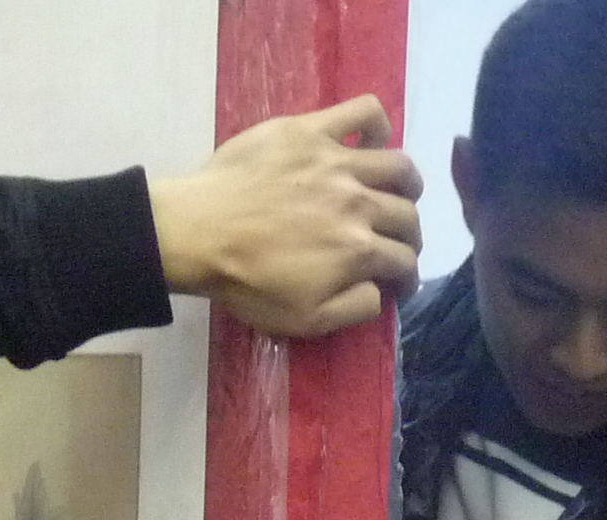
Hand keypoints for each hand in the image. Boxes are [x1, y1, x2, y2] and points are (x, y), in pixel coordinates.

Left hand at [150, 99, 421, 339]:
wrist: (197, 232)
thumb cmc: (247, 281)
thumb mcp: (305, 320)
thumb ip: (355, 308)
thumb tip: (382, 293)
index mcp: (359, 251)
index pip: (404, 261)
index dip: (407, 277)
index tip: (398, 282)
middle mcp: (358, 202)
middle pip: (407, 215)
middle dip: (409, 236)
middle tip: (394, 242)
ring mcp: (337, 161)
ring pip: (399, 166)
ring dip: (406, 186)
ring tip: (395, 194)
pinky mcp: (312, 130)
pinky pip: (362, 112)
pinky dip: (377, 124)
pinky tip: (371, 141)